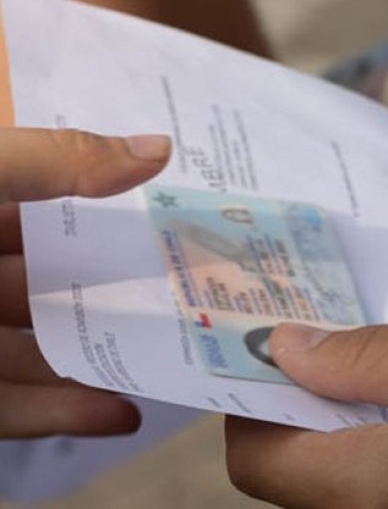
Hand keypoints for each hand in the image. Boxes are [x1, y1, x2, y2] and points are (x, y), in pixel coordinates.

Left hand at [0, 128, 169, 437]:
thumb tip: (158, 147)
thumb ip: (58, 161)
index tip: (177, 211)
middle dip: (119, 289)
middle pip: (53, 285)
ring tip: (177, 355)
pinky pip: (16, 411)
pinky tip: (125, 413)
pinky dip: (70, 414)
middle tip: (195, 290)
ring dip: (105, 358)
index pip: (45, 206)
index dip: (107, 205)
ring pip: (42, 353)